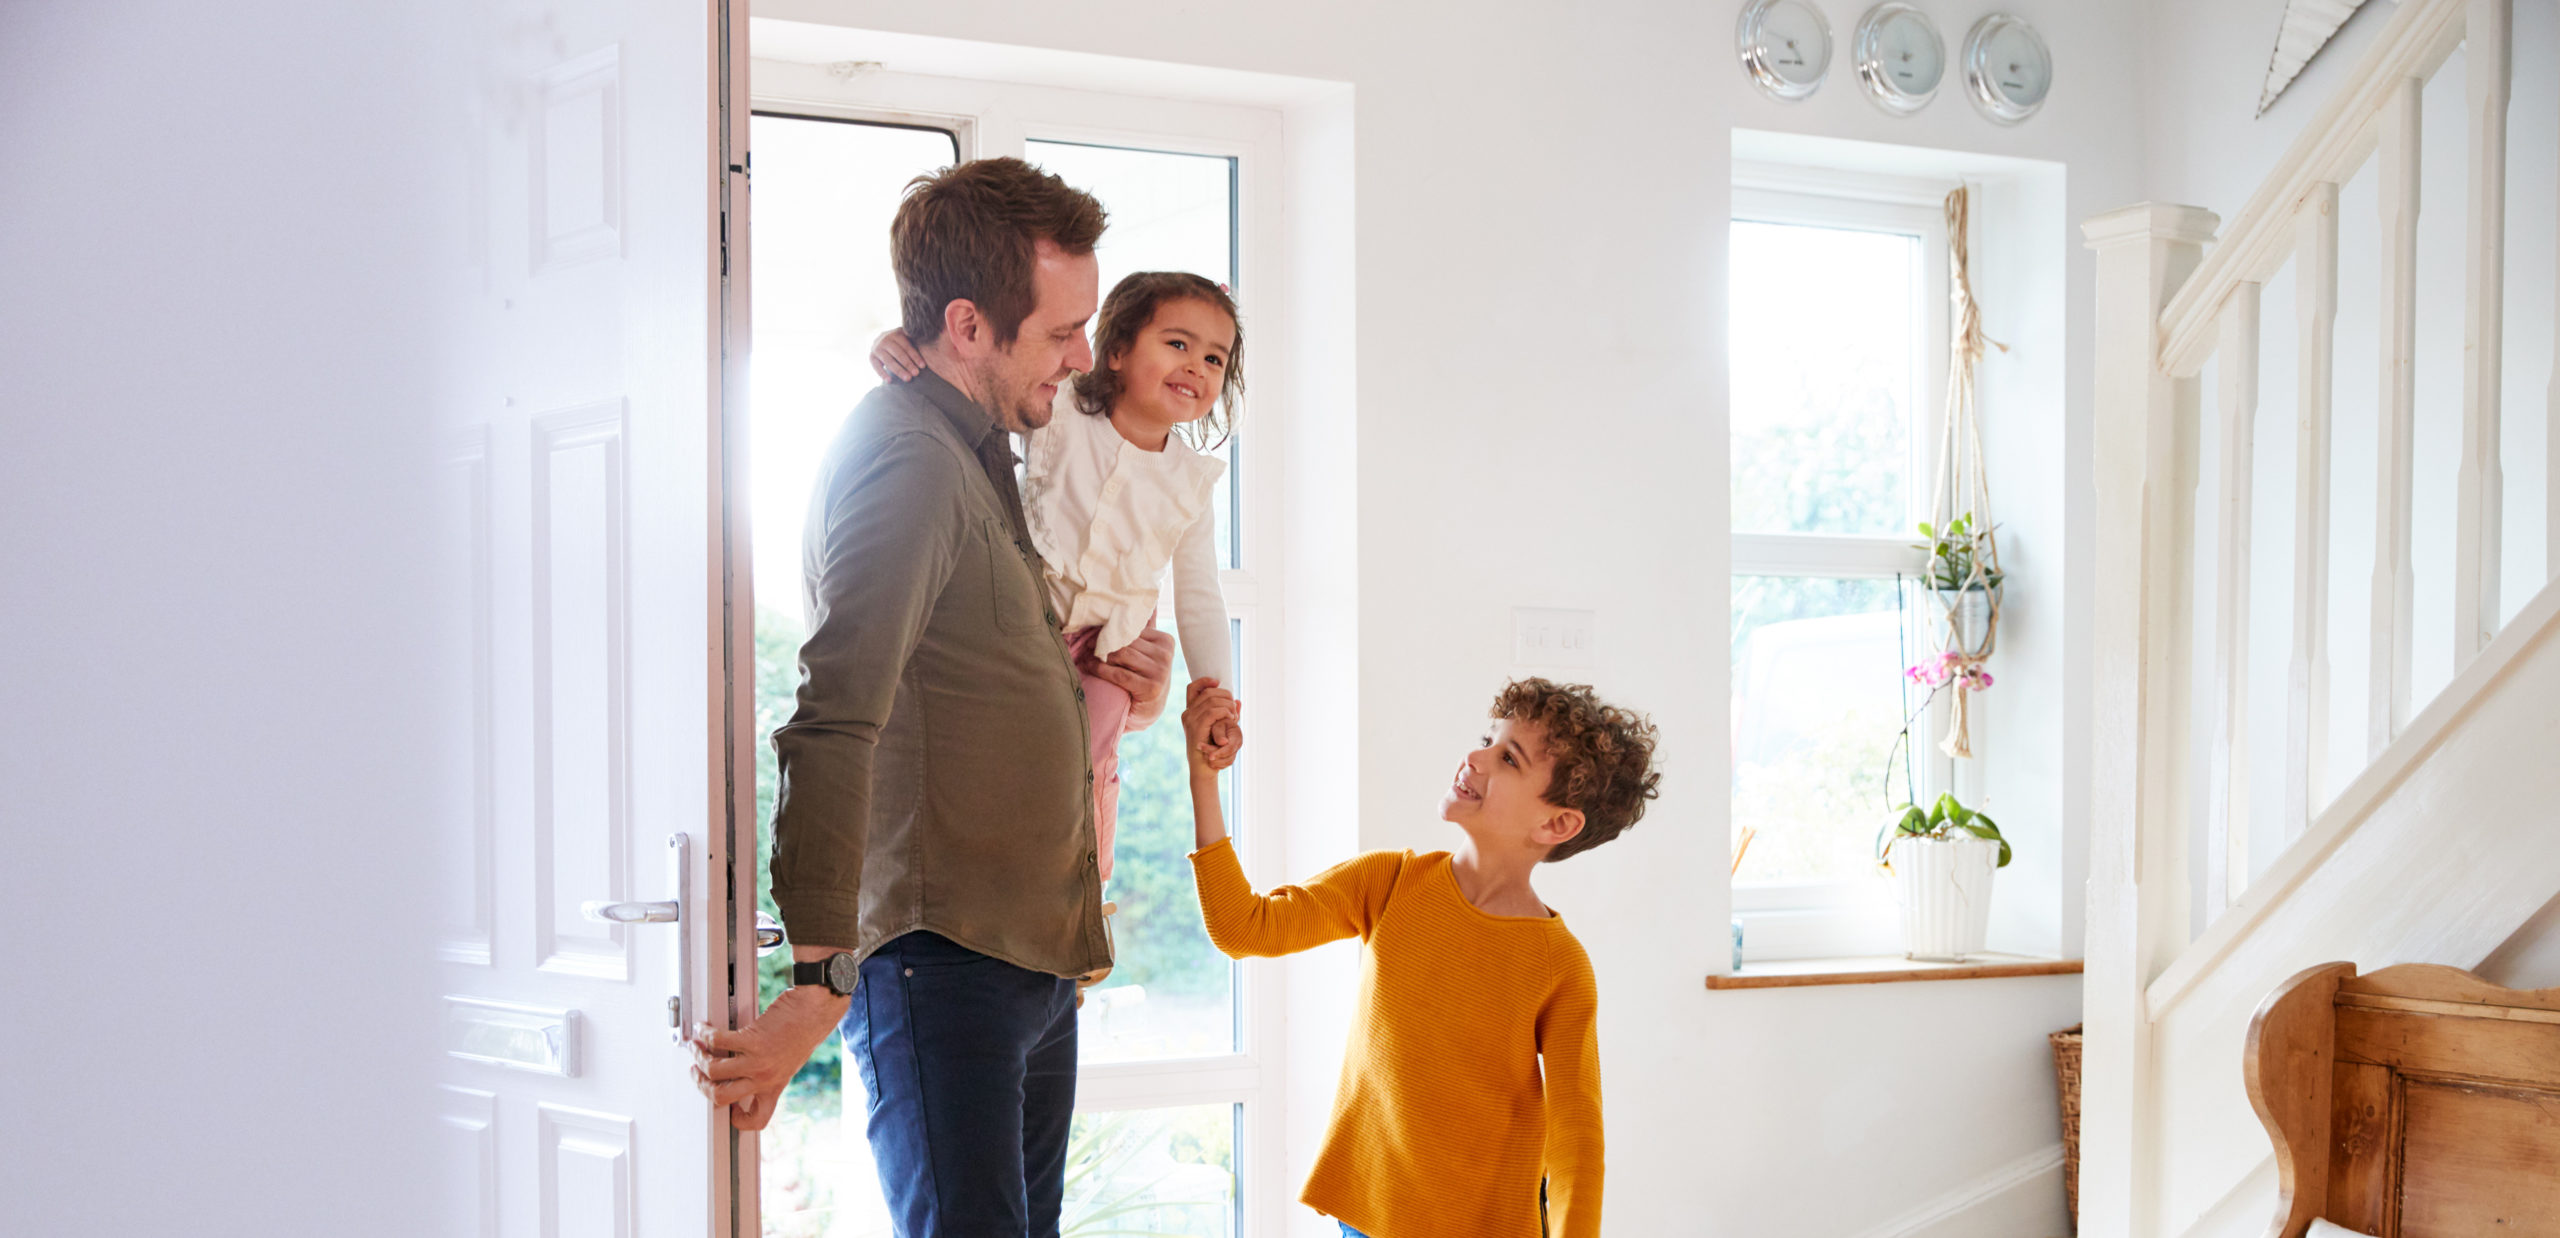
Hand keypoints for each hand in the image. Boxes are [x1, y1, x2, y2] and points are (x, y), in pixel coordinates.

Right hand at [687, 983, 846, 1130]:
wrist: (816, 1011)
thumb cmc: (804, 1031)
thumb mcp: (789, 1062)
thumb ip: (770, 1073)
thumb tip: (741, 1072)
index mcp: (775, 1086)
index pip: (758, 1120)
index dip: (739, 1121)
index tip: (728, 1109)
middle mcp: (766, 1078)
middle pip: (721, 1097)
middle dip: (702, 1086)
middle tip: (697, 1072)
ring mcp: (759, 1061)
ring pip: (714, 1070)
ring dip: (699, 1057)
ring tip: (696, 1047)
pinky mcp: (753, 1039)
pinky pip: (718, 1041)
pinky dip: (705, 1034)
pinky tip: (703, 1029)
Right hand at [870, 328, 921, 382]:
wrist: (882, 339)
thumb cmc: (901, 342)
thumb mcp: (908, 337)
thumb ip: (915, 341)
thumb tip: (931, 350)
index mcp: (896, 333)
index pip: (907, 346)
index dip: (915, 356)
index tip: (923, 366)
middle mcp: (885, 339)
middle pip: (898, 353)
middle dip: (908, 364)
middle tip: (916, 374)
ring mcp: (877, 347)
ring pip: (888, 360)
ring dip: (898, 370)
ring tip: (908, 379)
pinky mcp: (871, 356)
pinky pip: (876, 366)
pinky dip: (882, 374)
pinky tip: (889, 381)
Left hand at [1083, 627, 1175, 728]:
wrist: (1146, 712)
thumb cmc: (1140, 678)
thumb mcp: (1142, 654)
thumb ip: (1137, 634)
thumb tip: (1123, 605)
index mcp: (1165, 641)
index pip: (1133, 629)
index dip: (1110, 630)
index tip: (1093, 633)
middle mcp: (1166, 655)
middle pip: (1126, 641)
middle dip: (1103, 642)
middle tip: (1086, 645)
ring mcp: (1161, 672)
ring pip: (1122, 654)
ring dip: (1099, 655)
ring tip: (1086, 656)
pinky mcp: (1152, 688)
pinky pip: (1120, 673)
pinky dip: (1101, 669)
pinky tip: (1090, 667)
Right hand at [1181, 678, 1239, 776]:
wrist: (1204, 768)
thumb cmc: (1213, 749)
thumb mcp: (1222, 728)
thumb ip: (1228, 714)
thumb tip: (1238, 701)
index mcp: (1190, 712)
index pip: (1192, 688)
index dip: (1205, 681)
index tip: (1218, 682)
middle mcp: (1187, 714)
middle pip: (1207, 692)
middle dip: (1225, 696)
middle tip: (1234, 708)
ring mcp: (1190, 720)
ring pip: (1212, 701)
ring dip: (1228, 706)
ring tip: (1234, 716)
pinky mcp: (1196, 728)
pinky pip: (1212, 712)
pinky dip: (1225, 713)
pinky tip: (1231, 719)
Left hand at [1205, 712, 1242, 770]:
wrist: (1219, 726)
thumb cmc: (1218, 723)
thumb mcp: (1218, 725)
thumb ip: (1219, 733)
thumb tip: (1223, 743)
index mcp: (1236, 736)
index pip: (1230, 749)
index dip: (1220, 753)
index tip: (1210, 756)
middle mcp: (1237, 746)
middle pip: (1228, 757)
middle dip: (1215, 757)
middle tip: (1202, 753)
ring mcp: (1234, 752)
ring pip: (1226, 763)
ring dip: (1214, 762)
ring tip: (1203, 756)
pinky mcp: (1229, 757)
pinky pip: (1224, 765)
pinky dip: (1216, 764)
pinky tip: (1207, 759)